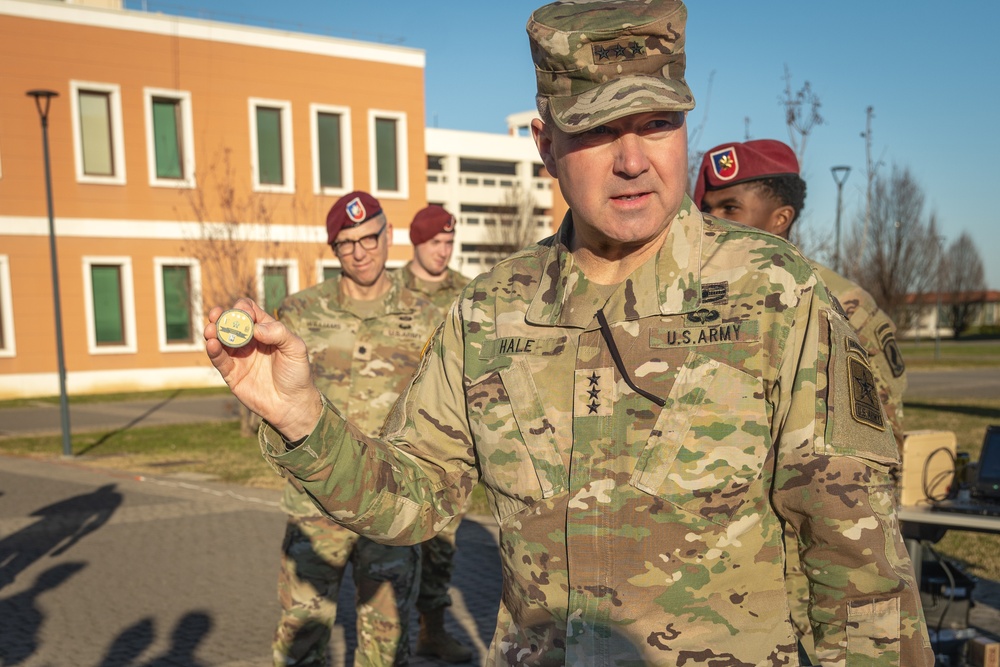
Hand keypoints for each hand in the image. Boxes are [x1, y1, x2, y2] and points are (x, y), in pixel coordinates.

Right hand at [204, 298, 321, 440]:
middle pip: (230, 323)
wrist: (293, 404)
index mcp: (265, 331)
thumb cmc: (297, 374)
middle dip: (222, 316)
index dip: (243, 308)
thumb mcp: (296, 349)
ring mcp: (239, 357)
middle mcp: (250, 342)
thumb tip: (256, 328)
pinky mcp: (232, 374)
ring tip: (210, 329)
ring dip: (213, 331)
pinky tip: (212, 344)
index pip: (249, 312)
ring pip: (220, 340)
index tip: (244, 313)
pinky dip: (213, 351)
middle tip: (216, 315)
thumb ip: (279, 333)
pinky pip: (219, 360)